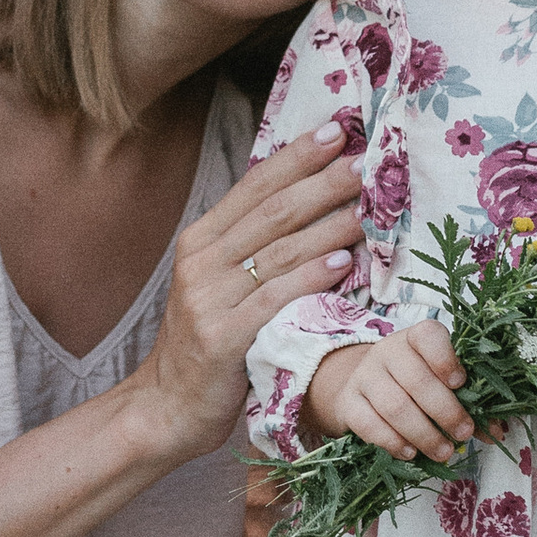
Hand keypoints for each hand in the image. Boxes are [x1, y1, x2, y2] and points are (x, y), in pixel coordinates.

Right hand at [132, 126, 363, 461]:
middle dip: (322, 183)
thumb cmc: (209, 342)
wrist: (167, 405)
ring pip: (278, 251)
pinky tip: (341, 262)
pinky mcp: (221, 337)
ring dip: (328, 225)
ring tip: (369, 209)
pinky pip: (273, 298)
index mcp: (201, 240)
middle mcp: (200, 261)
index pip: (254, 185)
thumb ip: (255, 246)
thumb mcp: (221, 284)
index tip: (337, 131)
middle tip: (365, 163)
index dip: (297, 156)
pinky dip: (309, 277)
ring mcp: (207, 298)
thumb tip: (313, 200)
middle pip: (271, 211)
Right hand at [304, 320, 473, 459]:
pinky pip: (368, 425)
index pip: (428, 336)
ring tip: (443, 451)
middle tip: (464, 433)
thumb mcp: (441, 383)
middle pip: (416, 380)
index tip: (461, 383)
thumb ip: (471, 403)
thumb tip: (498, 430)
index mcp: (416, 339)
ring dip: (423, 434)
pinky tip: (410, 453)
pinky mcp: (348, 403)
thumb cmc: (413, 384)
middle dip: (445, 411)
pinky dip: (392, 442)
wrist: (364, 388)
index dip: (446, 359)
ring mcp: (364, 376)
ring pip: (394, 406)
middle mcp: (387, 352)